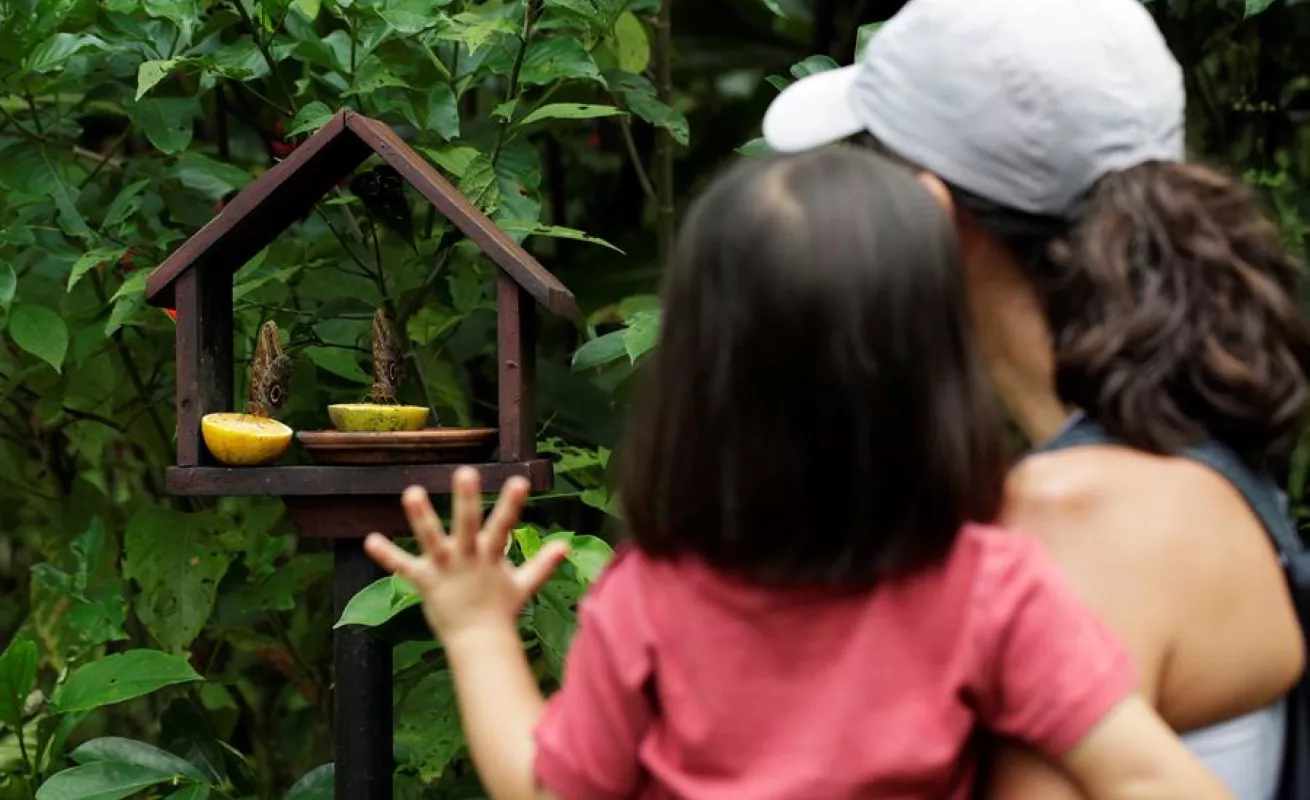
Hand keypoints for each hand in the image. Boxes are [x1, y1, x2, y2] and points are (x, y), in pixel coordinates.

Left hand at [364, 468, 569, 643]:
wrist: (479, 643)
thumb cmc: (501, 611)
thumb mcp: (524, 585)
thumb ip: (543, 564)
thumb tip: (566, 546)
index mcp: (490, 557)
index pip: (504, 526)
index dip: (511, 504)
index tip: (519, 480)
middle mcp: (467, 559)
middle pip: (468, 526)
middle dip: (467, 500)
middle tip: (465, 473)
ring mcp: (445, 570)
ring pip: (432, 539)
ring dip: (422, 516)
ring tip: (412, 492)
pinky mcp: (425, 583)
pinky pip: (403, 568)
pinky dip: (387, 555)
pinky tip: (370, 540)